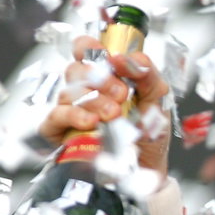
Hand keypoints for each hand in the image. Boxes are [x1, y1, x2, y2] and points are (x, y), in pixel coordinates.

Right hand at [38, 35, 171, 178]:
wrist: (148, 167)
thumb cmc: (149, 132)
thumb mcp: (158, 100)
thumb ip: (149, 75)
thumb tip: (128, 57)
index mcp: (103, 77)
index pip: (84, 50)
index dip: (90, 47)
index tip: (109, 59)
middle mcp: (83, 90)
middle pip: (76, 70)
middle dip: (99, 79)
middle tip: (121, 94)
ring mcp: (68, 110)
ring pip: (68, 93)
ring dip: (93, 101)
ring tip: (114, 114)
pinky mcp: (58, 132)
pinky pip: (56, 117)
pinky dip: (74, 116)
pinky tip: (91, 122)